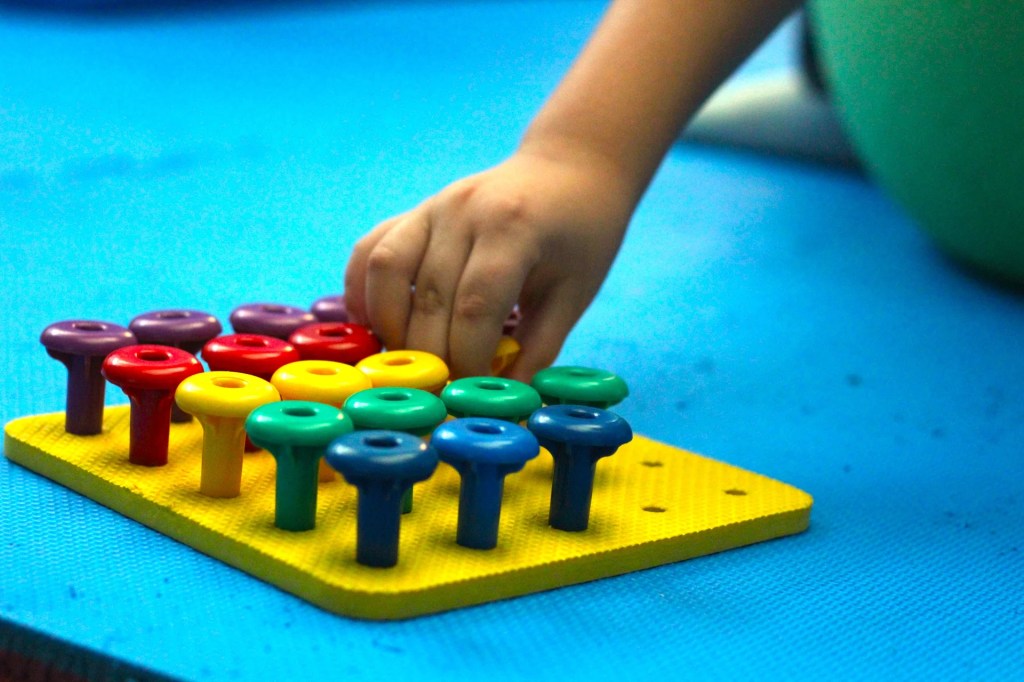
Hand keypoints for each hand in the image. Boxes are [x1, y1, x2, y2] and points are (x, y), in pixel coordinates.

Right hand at [344, 147, 635, 381]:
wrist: (568, 169)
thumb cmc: (581, 235)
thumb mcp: (574, 292)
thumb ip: (538, 348)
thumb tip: (502, 400)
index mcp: (514, 229)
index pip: (475, 306)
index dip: (469, 359)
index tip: (472, 392)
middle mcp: (464, 211)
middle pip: (429, 297)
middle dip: (430, 355)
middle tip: (441, 390)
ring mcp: (433, 206)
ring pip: (386, 269)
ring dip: (388, 325)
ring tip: (406, 361)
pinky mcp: (414, 211)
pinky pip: (370, 249)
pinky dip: (362, 290)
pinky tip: (373, 326)